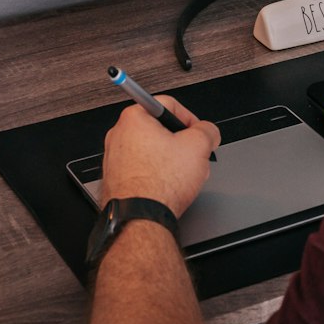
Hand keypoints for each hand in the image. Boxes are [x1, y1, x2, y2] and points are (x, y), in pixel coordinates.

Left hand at [100, 96, 220, 217]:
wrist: (141, 219)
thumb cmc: (159, 184)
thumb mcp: (199, 146)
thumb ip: (208, 130)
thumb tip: (209, 132)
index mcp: (134, 118)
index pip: (169, 105)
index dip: (191, 119)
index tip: (199, 133)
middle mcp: (118, 135)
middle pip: (160, 129)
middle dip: (181, 143)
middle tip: (193, 156)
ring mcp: (114, 158)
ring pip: (151, 151)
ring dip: (171, 160)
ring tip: (182, 176)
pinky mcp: (116, 179)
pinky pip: (142, 169)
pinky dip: (156, 175)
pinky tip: (169, 188)